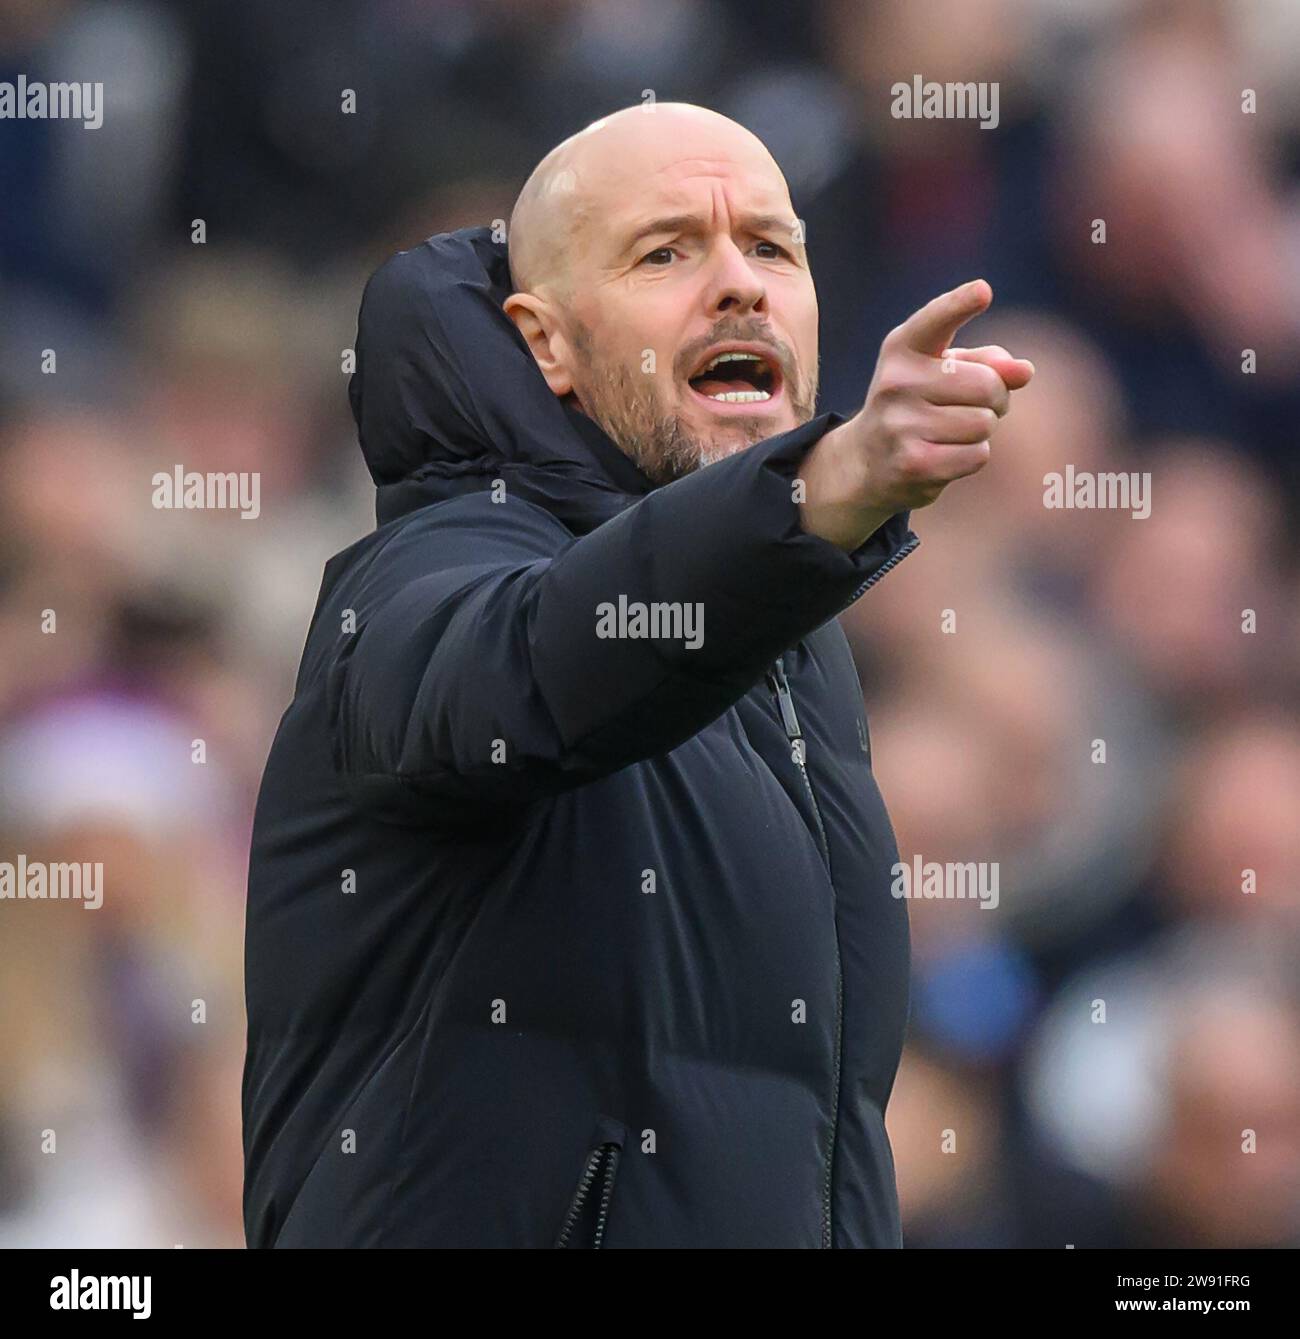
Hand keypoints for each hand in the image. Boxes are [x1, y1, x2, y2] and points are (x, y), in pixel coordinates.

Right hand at [797, 280, 1033, 549]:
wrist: (866, 462)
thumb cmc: (918, 405)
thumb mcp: (944, 372)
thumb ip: (988, 362)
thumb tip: (1025, 371)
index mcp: (903, 349)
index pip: (936, 320)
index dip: (960, 304)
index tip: (983, 291)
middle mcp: (896, 383)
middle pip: (987, 384)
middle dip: (996, 398)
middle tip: (974, 406)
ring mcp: (900, 425)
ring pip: (984, 423)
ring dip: (982, 430)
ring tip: (953, 432)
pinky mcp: (913, 464)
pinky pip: (977, 455)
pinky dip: (972, 457)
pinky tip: (945, 456)